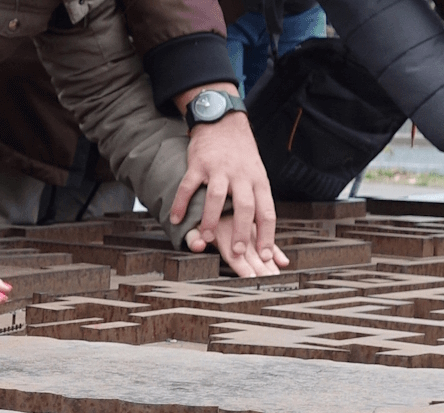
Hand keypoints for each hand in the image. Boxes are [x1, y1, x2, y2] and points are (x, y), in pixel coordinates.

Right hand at [168, 84, 282, 271]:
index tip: (266, 257)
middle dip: (242, 231)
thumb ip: (260, 203)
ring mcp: (219, 169)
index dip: (267, 235)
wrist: (223, 122)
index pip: (267, 212)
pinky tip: (176, 219)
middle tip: (238, 253)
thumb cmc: (242, 157)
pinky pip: (188, 186)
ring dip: (210, 219)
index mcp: (259, 181)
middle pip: (245, 206)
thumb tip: (267, 234)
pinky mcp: (198, 164)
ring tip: (204, 238)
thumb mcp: (257, 176)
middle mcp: (241, 176)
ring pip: (216, 197)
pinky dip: (181, 203)